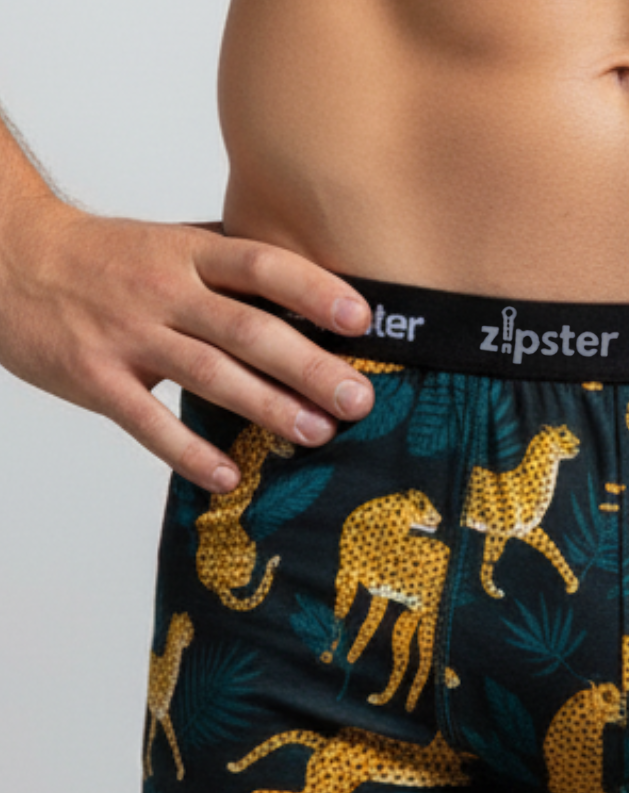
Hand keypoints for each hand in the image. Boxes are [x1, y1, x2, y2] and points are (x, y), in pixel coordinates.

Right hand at [0, 196, 374, 491]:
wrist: (10, 259)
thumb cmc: (112, 261)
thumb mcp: (172, 246)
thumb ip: (235, 272)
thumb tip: (323, 303)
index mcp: (187, 253)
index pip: (260, 265)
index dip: (312, 290)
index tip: (361, 318)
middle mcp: (162, 291)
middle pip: (246, 329)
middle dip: (308, 366)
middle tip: (358, 399)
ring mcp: (127, 335)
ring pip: (208, 374)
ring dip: (267, 408)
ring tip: (316, 435)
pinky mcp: (95, 378)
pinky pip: (147, 421)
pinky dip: (189, 453)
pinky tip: (229, 477)